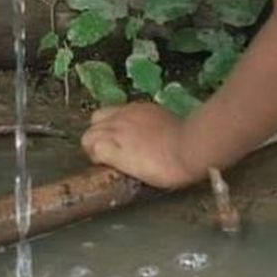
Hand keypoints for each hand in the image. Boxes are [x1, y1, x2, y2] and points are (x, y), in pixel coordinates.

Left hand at [80, 102, 200, 189]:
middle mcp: (123, 116)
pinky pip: (94, 149)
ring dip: (94, 150)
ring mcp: (116, 131)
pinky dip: (97, 159)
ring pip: (88, 136)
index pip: (111, 114)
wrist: (188, 146)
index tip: (120, 143)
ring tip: (107, 164)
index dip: (110, 129)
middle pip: (94, 122)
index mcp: (139, 109)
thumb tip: (159, 138)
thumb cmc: (189, 141)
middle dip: (98, 137)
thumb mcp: (170, 126)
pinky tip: (108, 167)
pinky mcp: (112, 148)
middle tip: (110, 155)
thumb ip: (157, 128)